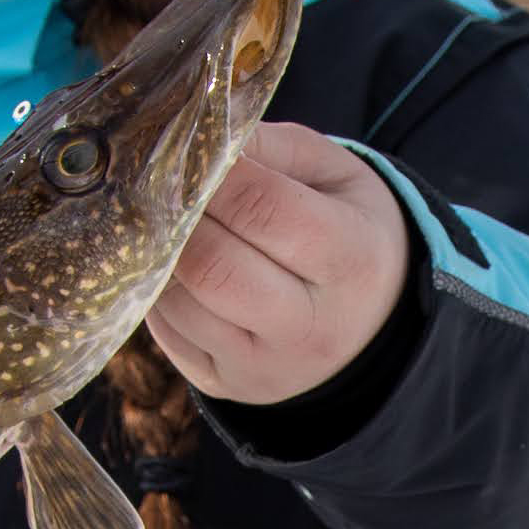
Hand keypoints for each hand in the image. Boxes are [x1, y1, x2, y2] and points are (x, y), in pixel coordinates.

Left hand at [148, 122, 412, 404]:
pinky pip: (166, 332)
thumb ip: (273, 150)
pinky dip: (158, 290)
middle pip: (213, 266)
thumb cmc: (346, 232)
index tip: (192, 152)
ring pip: (179, 303)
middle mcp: (311, 329)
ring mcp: (264, 368)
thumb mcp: (335, 176)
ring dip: (161, 255)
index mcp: (352, 262)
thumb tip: (201, 142)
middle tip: (165, 187)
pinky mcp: (226, 387)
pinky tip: (177, 266)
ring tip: (169, 224)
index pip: (265, 211)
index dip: (216, 176)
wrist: (370, 324)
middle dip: (179, 218)